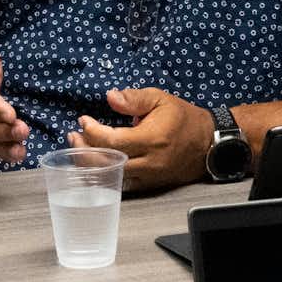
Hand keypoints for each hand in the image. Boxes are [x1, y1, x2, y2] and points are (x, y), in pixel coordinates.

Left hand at [71, 86, 213, 192]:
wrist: (208, 143)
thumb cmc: (184, 119)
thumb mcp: (161, 99)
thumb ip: (134, 98)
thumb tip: (110, 96)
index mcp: (152, 139)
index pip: (112, 141)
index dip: (92, 131)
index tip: (83, 121)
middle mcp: (149, 162)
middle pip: (107, 162)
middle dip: (84, 150)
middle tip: (73, 137)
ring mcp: (149, 177)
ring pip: (111, 176)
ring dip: (90, 165)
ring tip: (78, 150)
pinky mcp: (150, 184)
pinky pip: (121, 184)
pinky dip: (104, 175)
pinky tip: (93, 166)